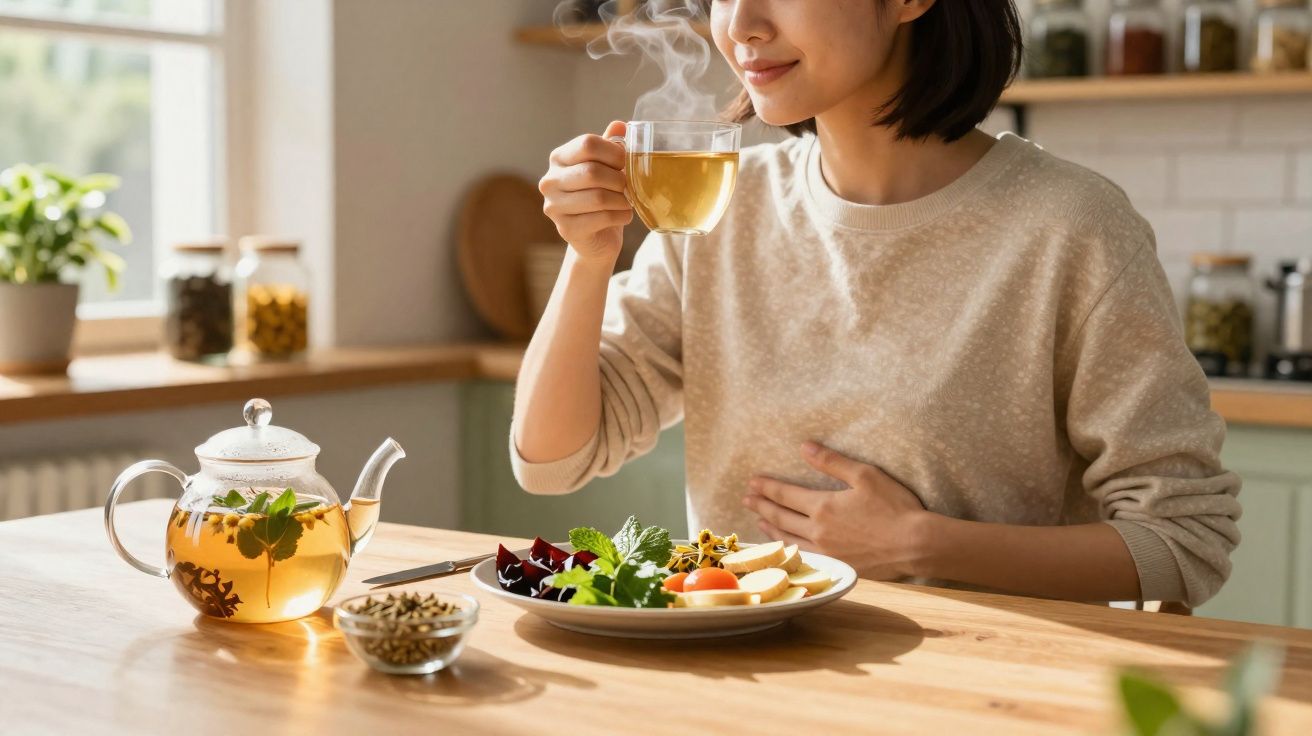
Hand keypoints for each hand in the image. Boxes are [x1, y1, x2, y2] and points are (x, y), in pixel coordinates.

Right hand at [539, 120, 632, 263]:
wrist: (597, 237)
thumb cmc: (603, 196)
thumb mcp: (607, 167)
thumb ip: (611, 145)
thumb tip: (621, 125)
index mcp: (559, 158)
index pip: (588, 144)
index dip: (614, 152)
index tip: (625, 163)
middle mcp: (550, 181)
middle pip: (592, 171)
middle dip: (619, 179)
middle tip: (629, 186)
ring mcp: (554, 207)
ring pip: (599, 197)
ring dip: (622, 199)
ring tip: (627, 201)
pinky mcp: (566, 229)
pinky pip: (602, 218)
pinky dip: (621, 216)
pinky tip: (624, 215)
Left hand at [743, 442, 931, 579]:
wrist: (916, 545)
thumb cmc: (895, 507)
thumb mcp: (865, 475)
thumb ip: (832, 462)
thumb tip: (804, 447)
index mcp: (823, 507)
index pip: (785, 495)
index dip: (766, 487)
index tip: (752, 481)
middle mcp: (818, 531)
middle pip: (780, 518)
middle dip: (761, 506)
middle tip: (746, 499)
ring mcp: (826, 552)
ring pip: (788, 540)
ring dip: (770, 529)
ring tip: (758, 522)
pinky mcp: (837, 566)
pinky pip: (803, 557)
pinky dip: (787, 550)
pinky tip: (786, 548)